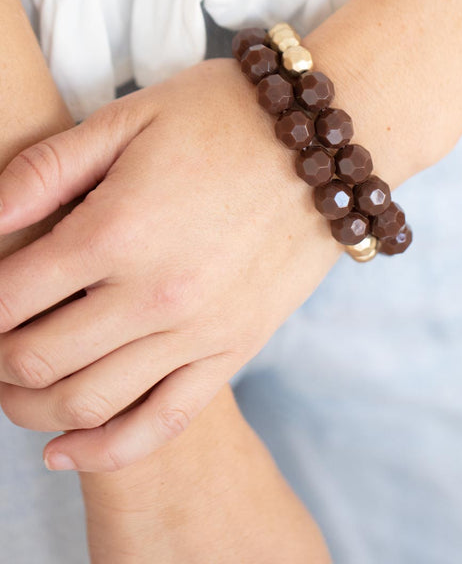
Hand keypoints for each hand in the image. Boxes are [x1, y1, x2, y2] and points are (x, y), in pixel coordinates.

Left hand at [0, 57, 340, 470]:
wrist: (323, 142)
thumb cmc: (224, 118)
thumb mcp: (128, 119)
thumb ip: (46, 169)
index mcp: (116, 231)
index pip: (7, 299)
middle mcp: (153, 295)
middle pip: (36, 362)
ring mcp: (198, 331)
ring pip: (88, 404)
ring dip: (30, 408)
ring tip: (15, 388)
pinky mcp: (234, 349)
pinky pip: (162, 423)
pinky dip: (104, 449)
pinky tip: (63, 450)